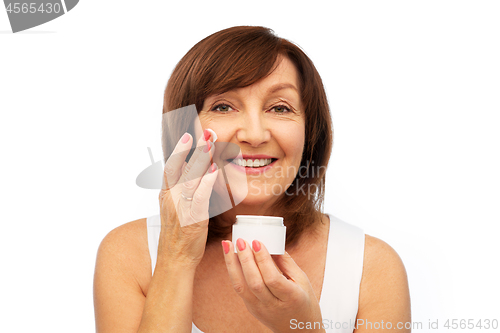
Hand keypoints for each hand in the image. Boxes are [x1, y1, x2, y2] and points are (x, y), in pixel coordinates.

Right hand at [157, 132, 217, 268]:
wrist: (175, 259)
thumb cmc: (179, 233)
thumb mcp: (176, 207)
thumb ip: (182, 189)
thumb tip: (192, 170)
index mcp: (167, 194)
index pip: (172, 166)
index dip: (180, 150)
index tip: (189, 135)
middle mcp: (171, 198)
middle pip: (181, 167)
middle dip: (194, 148)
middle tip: (206, 132)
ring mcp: (181, 208)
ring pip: (190, 179)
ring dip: (201, 160)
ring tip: (210, 143)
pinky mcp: (192, 219)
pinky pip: (199, 197)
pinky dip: (206, 183)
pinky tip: (213, 171)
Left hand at [222, 239, 324, 332]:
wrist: (298, 331)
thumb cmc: (304, 302)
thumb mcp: (303, 280)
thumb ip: (286, 262)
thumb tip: (272, 242)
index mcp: (291, 298)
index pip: (273, 278)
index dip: (263, 260)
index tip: (257, 242)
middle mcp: (273, 306)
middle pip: (254, 282)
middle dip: (245, 259)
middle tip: (240, 240)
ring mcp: (260, 309)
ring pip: (241, 286)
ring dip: (232, 264)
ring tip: (227, 245)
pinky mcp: (251, 308)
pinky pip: (239, 289)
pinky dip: (233, 271)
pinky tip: (230, 257)